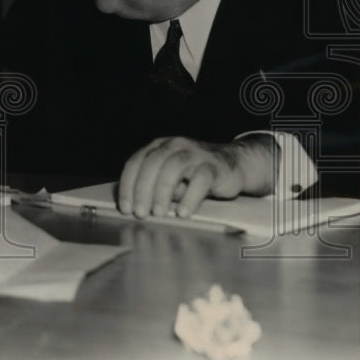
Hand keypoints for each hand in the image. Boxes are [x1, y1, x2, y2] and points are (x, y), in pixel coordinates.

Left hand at [117, 135, 276, 219]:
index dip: (127, 186)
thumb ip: (155, 187)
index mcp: (158, 147)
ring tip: (158, 214)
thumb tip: (138, 208)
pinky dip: (190, 197)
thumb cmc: (194, 175)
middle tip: (140, 213)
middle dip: (142, 190)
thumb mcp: (170, 179)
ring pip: (173, 167)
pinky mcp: (214, 166)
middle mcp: (174, 145)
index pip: (136, 162)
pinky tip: (183, 213)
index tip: (125, 208)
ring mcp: (194, 153)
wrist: (234, 165)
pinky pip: (200, 179)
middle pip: (152, 163)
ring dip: (162, 192)